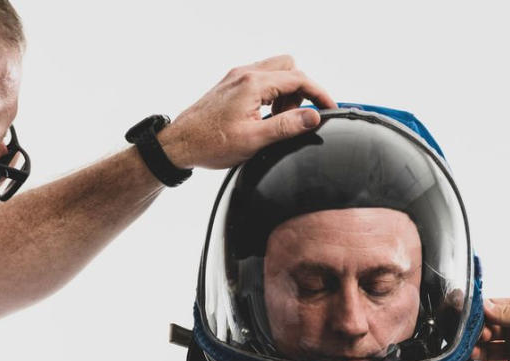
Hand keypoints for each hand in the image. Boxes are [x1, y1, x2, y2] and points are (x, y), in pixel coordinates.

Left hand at [158, 55, 335, 169]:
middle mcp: (245, 74)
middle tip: (297, 117)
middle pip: (289, 67)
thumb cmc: (210, 143)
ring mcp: (237, 77)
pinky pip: (261, 79)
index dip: (320, 94)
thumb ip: (286, 126)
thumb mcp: (254, 140)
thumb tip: (313, 117)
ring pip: (275, 71)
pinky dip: (272, 94)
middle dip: (301, 90)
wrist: (180, 144)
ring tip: (278, 120)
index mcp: (253, 84)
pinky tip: (265, 116)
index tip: (330, 108)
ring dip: (286, 92)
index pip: (298, 79)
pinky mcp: (231, 85)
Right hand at [472, 298, 509, 360]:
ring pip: (487, 352)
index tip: (464, 317)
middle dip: (475, 334)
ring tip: (469, 354)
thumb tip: (482, 306)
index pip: (491, 309)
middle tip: (473, 338)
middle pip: (486, 330)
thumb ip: (507, 312)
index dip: (477, 313)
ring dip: (475, 352)